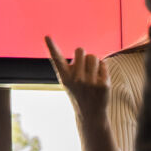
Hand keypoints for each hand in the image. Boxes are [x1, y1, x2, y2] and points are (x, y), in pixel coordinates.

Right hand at [46, 35, 121, 150]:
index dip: (51, 47)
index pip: (57, 59)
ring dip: (94, 63)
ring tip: (92, 76)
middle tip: (84, 70)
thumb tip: (80, 51)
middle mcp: (76, 79)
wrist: (90, 113)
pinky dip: (102, 70)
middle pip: (80, 50)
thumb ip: (69, 66)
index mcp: (65, 77)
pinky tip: (99, 81)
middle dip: (83, 56)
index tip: (47, 36)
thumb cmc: (78, 93)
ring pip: (93, 57)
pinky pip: (103, 64)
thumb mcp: (68, 81)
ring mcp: (90, 82)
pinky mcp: (103, 84)